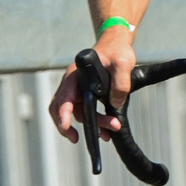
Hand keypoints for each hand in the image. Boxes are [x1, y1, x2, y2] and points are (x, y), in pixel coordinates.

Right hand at [51, 25, 138, 140]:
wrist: (116, 47)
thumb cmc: (116, 51)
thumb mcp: (122, 63)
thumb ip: (121, 83)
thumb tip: (115, 103)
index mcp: (75, 75)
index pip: (63, 97)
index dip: (62, 114)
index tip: (66, 126)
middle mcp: (72, 85)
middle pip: (62, 110)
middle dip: (67, 127)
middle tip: (76, 139)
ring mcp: (77, 91)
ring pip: (78, 114)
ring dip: (92, 125)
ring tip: (109, 132)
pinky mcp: (85, 97)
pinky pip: (85, 113)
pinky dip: (93, 124)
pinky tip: (105, 132)